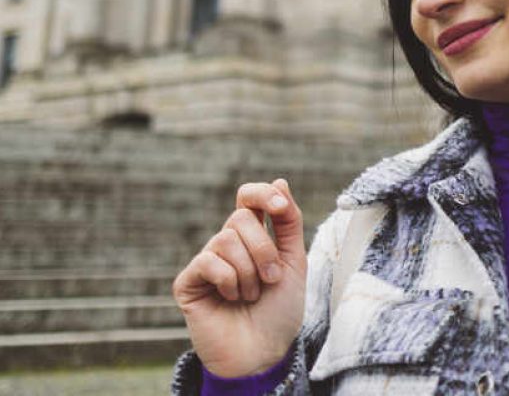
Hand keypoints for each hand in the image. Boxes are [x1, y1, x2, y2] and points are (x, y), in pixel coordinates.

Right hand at [172, 178, 306, 377]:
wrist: (263, 353)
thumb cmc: (280, 310)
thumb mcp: (294, 260)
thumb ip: (288, 221)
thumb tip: (279, 180)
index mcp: (253, 235)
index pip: (249, 196)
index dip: (263, 194)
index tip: (279, 206)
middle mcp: (228, 243)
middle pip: (241, 216)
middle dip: (264, 249)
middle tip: (271, 280)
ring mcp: (206, 261)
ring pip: (226, 239)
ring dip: (249, 272)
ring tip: (250, 296)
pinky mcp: (188, 282)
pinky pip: (208, 261)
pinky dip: (228, 280)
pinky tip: (230, 299)